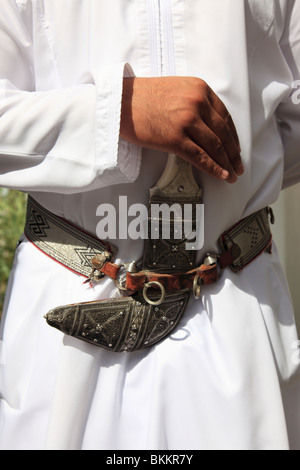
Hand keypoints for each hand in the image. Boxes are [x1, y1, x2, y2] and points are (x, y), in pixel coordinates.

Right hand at [120, 77, 243, 182]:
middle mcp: (197, 103)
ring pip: (215, 147)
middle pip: (223, 133)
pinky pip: (200, 157)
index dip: (233, 136)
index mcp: (200, 89)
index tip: (236, 148)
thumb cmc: (144, 96)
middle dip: (234, 153)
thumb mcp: (177, 89)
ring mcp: (187, 121)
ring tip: (232, 174)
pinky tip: (222, 176)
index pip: (225, 117)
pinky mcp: (175, 138)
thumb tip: (209, 125)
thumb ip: (195, 101)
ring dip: (227, 163)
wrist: (121, 101)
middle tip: (239, 165)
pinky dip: (214, 168)